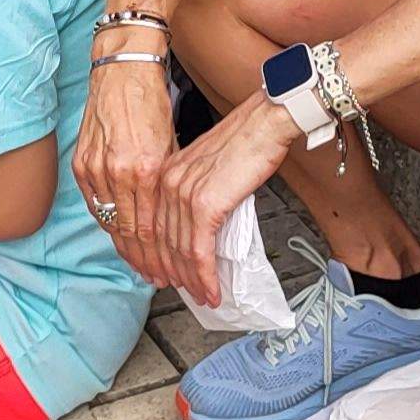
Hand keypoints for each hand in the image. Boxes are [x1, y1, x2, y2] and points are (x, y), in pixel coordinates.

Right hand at [69, 48, 180, 280]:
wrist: (122, 72)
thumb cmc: (152, 104)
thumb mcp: (173, 145)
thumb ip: (169, 182)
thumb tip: (173, 215)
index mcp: (145, 168)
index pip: (148, 227)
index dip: (159, 255)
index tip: (170, 272)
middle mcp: (117, 172)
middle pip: (127, 232)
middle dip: (144, 260)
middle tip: (158, 279)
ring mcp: (95, 168)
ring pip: (109, 222)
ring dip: (126, 248)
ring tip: (141, 266)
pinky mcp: (81, 163)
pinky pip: (93, 204)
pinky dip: (107, 223)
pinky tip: (118, 238)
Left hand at [152, 99, 293, 295]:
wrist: (267, 122)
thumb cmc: (249, 139)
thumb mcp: (212, 166)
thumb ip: (200, 191)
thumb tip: (205, 223)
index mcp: (166, 173)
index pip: (152, 224)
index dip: (157, 256)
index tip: (164, 274)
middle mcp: (168, 183)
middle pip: (162, 242)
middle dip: (172, 273)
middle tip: (185, 293)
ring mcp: (183, 194)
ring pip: (180, 251)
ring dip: (192, 281)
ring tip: (204, 296)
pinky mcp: (205, 205)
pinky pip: (200, 251)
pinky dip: (205, 276)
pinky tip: (213, 290)